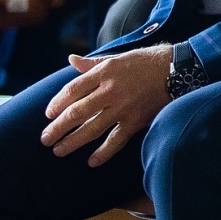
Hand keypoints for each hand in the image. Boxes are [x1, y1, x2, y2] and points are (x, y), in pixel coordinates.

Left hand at [40, 44, 172, 165]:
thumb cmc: (145, 62)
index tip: (48, 115)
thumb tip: (71, 60)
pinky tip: (91, 161)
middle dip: (58, 128)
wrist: (175, 70)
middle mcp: (110, 90)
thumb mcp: (117, 58)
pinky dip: (104, 152)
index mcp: (104, 72)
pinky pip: (116, 140)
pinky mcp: (136, 120)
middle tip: (45, 139)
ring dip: (73, 141)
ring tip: (58, 151)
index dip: (57, 103)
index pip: (73, 90)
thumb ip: (92, 63)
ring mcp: (123, 107)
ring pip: (92, 128)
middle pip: (77, 112)